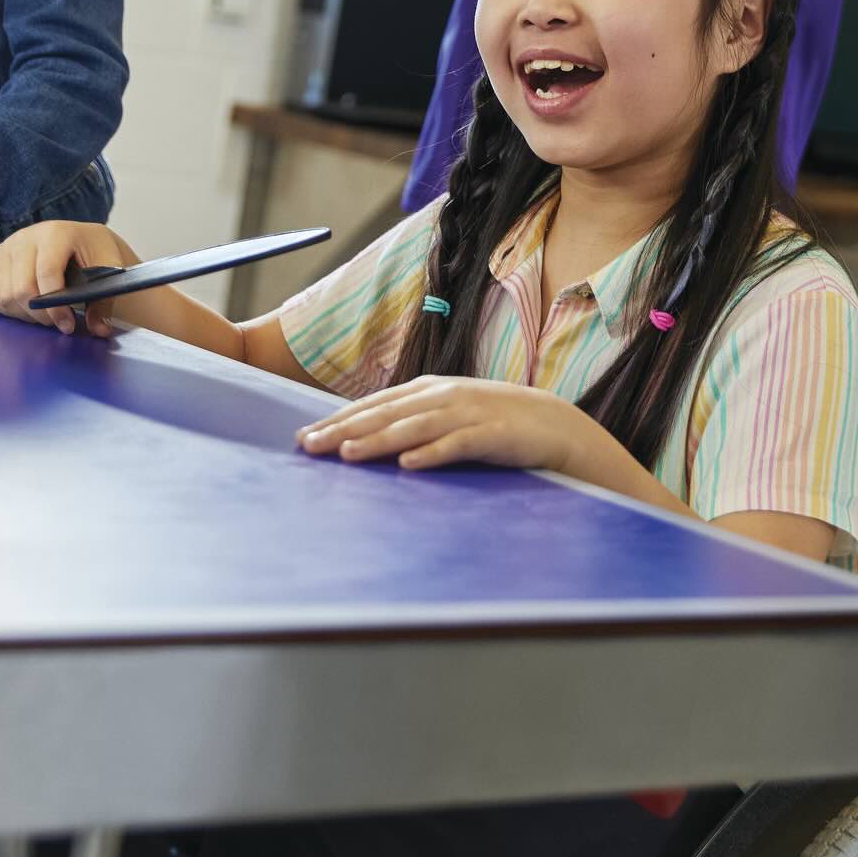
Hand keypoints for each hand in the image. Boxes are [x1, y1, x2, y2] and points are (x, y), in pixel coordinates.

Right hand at [0, 219, 136, 335]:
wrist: (82, 239)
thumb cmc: (96, 254)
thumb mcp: (109, 271)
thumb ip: (104, 300)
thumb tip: (100, 329)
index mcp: (57, 232)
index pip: (47, 273)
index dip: (56, 306)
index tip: (68, 325)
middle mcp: (26, 236)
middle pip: (21, 288)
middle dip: (41, 314)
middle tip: (58, 323)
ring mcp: (7, 246)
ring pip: (5, 296)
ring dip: (26, 315)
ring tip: (47, 314)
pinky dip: (12, 310)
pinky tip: (33, 308)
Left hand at [297, 375, 610, 473]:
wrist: (552, 426)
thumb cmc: (494, 424)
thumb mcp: (449, 414)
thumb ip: (413, 421)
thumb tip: (367, 438)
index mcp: (428, 390)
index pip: (374, 405)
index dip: (338, 419)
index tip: (305, 437)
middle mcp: (442, 396)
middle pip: (385, 414)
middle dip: (344, 430)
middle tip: (309, 447)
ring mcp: (467, 413)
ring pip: (414, 428)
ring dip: (379, 441)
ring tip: (348, 454)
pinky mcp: (492, 435)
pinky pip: (458, 445)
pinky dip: (433, 454)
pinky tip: (409, 466)